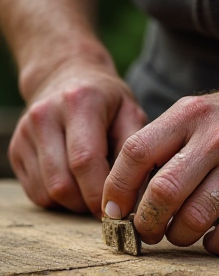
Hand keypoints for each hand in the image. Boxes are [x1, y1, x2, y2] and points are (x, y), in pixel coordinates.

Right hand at [9, 60, 146, 217]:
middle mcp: (44, 116)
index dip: (100, 194)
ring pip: (46, 192)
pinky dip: (57, 197)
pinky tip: (74, 181)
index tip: (117, 208)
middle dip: (87, 203)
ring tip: (90, 188)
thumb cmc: (106, 100)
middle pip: (62, 183)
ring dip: (72, 202)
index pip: (85, 161)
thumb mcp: (130, 112)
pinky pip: (35, 191)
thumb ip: (134, 149)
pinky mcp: (16, 148)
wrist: (68, 78)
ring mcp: (25, 133)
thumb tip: (135, 192)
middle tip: (105, 202)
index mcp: (78, 103)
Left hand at [102, 77, 218, 254]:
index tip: (113, 209)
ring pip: (194, 219)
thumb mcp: (188, 115)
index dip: (117, 186)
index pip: (137, 152)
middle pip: (163, 192)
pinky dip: (211, 244)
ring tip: (173, 231)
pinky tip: (206, 236)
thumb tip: (125, 191)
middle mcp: (216, 139)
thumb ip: (157, 144)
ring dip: (176, 235)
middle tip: (143, 229)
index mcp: (188, 115)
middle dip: (145, 222)